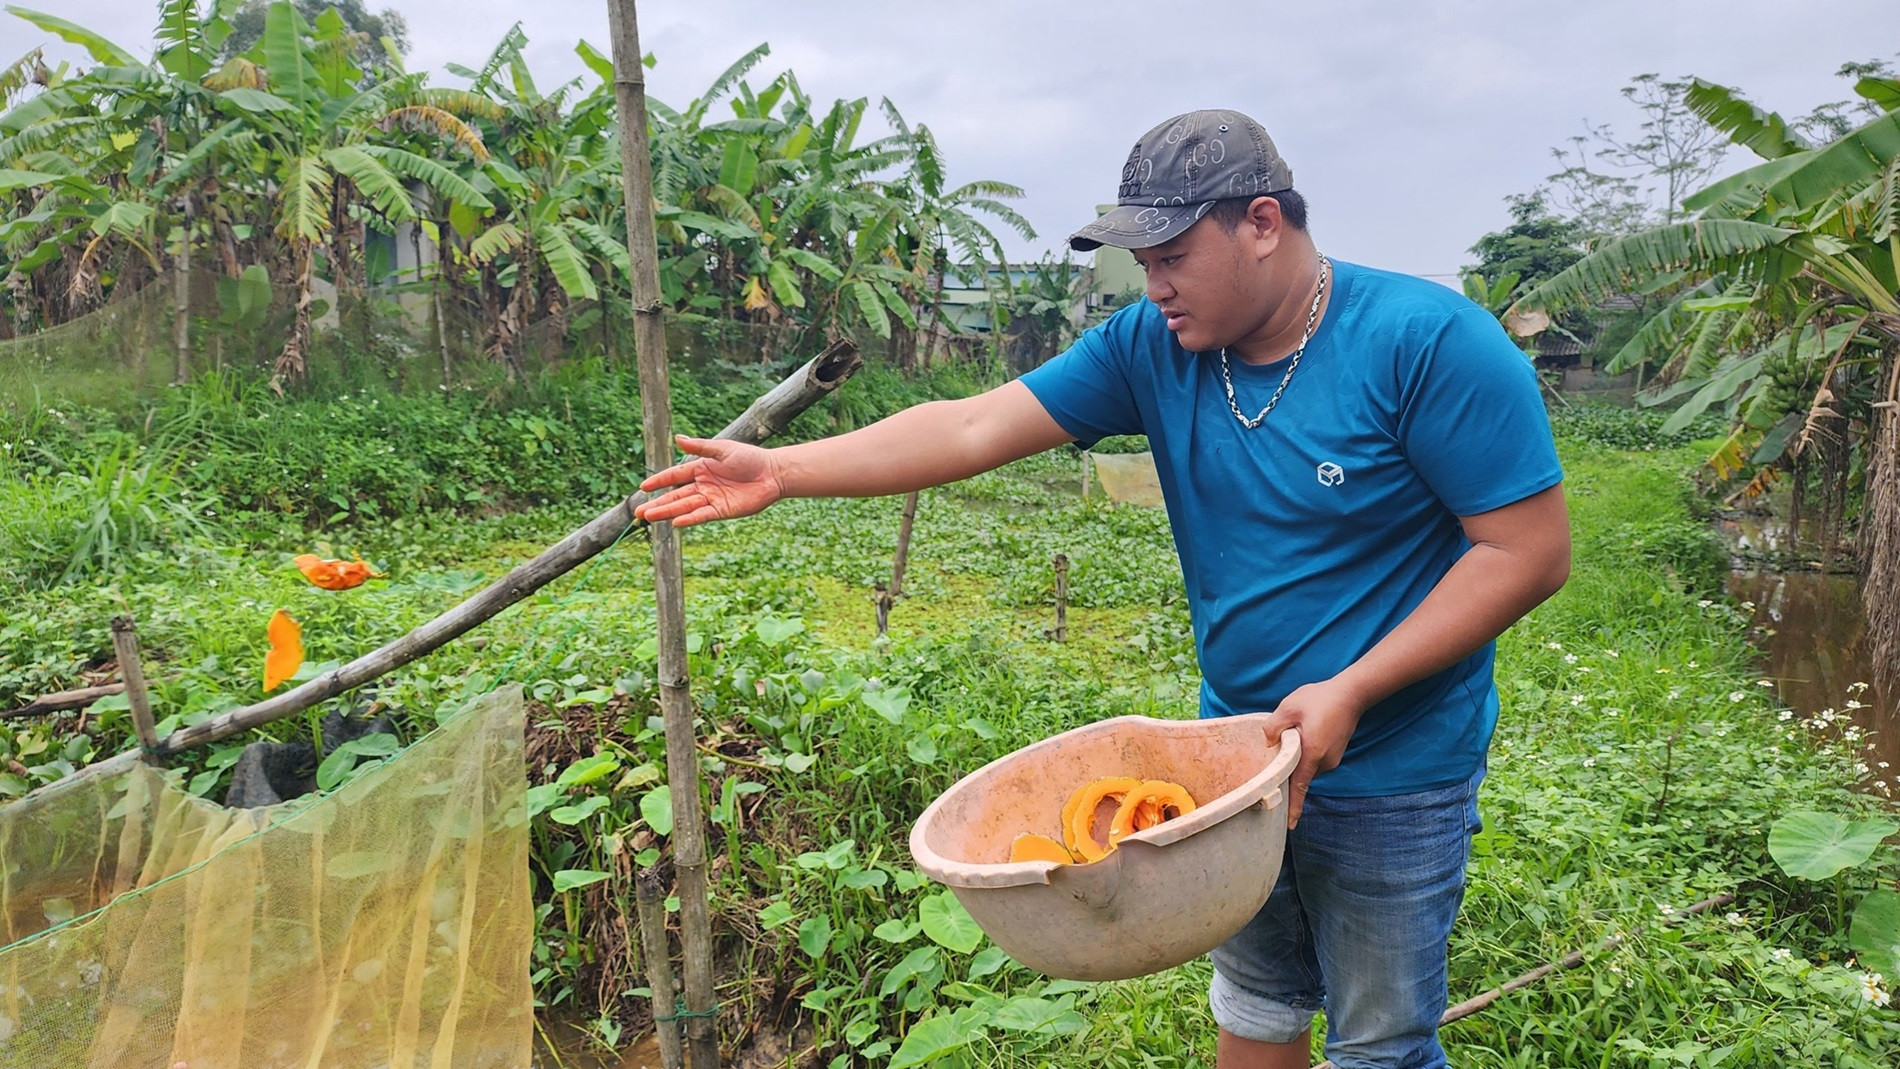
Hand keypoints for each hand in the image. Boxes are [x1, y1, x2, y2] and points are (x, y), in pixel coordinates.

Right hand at [634, 435, 785, 527]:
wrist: (773, 473)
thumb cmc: (749, 458)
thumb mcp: (723, 449)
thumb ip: (700, 447)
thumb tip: (677, 439)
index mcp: (701, 468)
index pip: (674, 476)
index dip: (659, 482)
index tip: (643, 488)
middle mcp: (703, 485)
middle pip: (675, 496)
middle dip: (658, 503)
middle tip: (639, 512)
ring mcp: (711, 499)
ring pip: (685, 507)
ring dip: (668, 512)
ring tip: (649, 517)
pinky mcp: (722, 510)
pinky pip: (702, 515)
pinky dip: (690, 519)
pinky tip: (676, 522)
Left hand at [1256, 679, 1368, 828]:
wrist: (1351, 693)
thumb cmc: (1320, 699)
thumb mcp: (1289, 707)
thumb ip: (1273, 727)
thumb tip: (1268, 743)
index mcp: (1312, 754)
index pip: (1299, 787)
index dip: (1293, 807)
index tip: (1289, 825)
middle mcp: (1325, 762)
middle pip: (1299, 776)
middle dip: (1286, 772)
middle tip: (1272, 762)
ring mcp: (1332, 759)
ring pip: (1306, 767)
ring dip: (1296, 759)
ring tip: (1290, 738)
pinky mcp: (1334, 753)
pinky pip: (1314, 760)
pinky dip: (1304, 754)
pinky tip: (1301, 736)